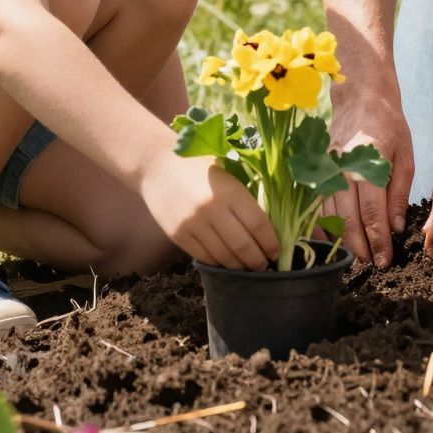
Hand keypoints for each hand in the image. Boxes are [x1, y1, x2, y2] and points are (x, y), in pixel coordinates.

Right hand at [141, 155, 279, 270]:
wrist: (156, 164)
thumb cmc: (199, 165)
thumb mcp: (226, 174)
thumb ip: (244, 198)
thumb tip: (266, 228)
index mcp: (230, 191)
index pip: (258, 224)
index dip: (270, 242)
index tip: (276, 251)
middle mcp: (212, 209)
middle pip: (242, 245)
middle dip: (257, 260)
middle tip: (265, 265)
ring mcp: (194, 225)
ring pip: (224, 256)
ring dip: (239, 266)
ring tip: (248, 267)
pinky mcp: (179, 235)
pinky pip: (204, 256)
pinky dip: (219, 263)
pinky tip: (227, 263)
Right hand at [324, 80, 413, 267]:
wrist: (360, 97)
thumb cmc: (388, 125)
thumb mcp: (405, 155)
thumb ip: (399, 193)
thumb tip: (396, 227)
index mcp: (368, 163)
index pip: (372, 212)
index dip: (378, 240)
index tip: (385, 260)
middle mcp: (341, 168)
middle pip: (347, 218)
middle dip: (360, 246)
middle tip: (372, 265)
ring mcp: (325, 169)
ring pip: (329, 214)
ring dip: (341, 240)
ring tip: (356, 258)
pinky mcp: (316, 170)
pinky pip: (316, 205)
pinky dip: (322, 226)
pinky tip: (332, 241)